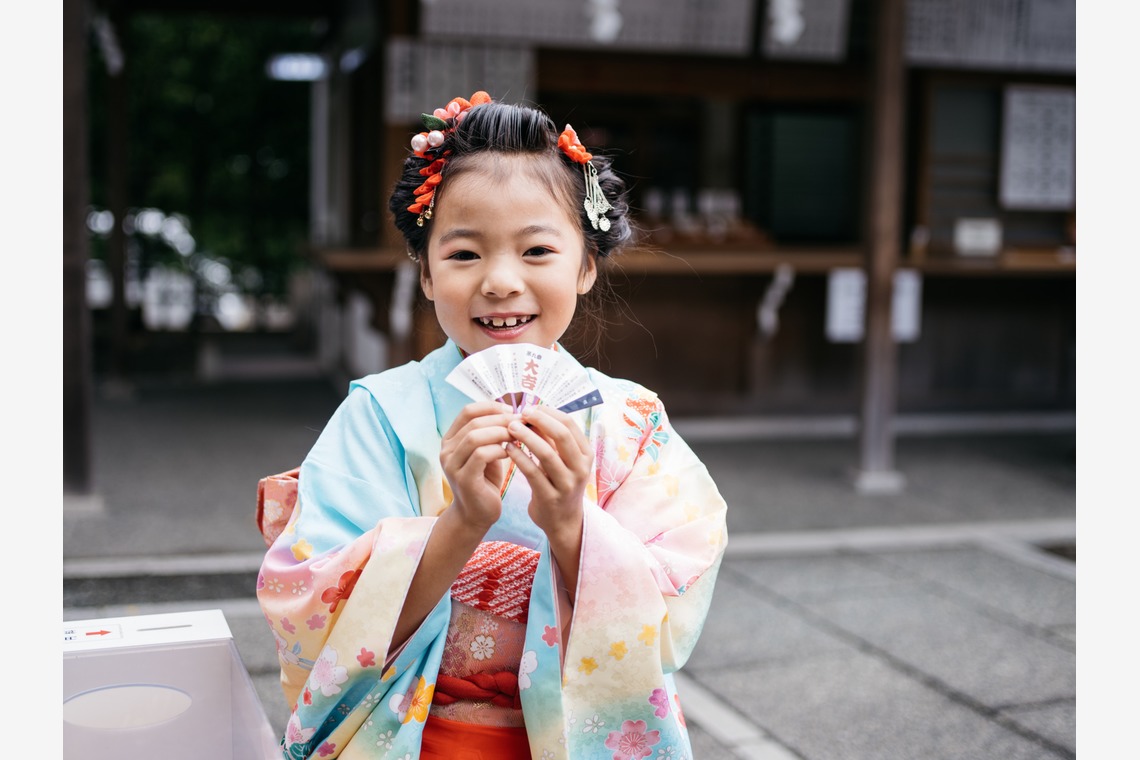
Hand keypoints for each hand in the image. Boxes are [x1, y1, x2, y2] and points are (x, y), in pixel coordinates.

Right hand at [439, 401, 515, 532]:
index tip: (512, 410)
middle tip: (521, 422)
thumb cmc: (485, 481)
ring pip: (475, 436)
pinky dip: (498, 450)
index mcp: (451, 440)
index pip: (468, 411)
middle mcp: (446, 451)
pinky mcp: (463, 479)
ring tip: (518, 436)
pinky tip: (511, 452)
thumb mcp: (487, 452)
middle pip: (473, 422)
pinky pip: (481, 455)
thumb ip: (492, 434)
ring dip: (500, 432)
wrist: (477, 515)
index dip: (491, 407)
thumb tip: (513, 412)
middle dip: (500, 419)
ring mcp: (452, 465)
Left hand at [505, 405, 592, 545]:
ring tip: (511, 427)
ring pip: (547, 453)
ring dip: (526, 437)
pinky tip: (508, 448)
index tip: (530, 408)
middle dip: (539, 420)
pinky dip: (519, 457)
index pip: (570, 424)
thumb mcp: (564, 461)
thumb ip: (552, 440)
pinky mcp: (550, 497)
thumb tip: (533, 413)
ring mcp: (567, 484)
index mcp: (586, 454)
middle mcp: (581, 468)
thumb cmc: (560, 484)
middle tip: (521, 413)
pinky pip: (532, 472)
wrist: (563, 522)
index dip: (549, 412)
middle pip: (562, 435)